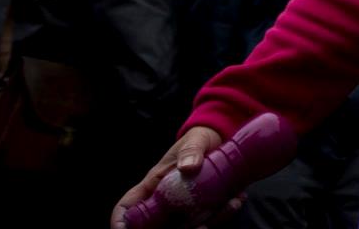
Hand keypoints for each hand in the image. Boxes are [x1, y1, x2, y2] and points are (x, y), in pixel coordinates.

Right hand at [111, 126, 234, 227]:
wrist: (224, 138)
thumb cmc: (200, 138)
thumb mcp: (196, 140)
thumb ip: (191, 150)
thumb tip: (188, 166)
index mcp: (153, 185)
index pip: (127, 206)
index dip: (121, 222)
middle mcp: (165, 201)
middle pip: (157, 227)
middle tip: (202, 227)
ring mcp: (184, 207)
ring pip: (186, 228)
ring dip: (207, 224)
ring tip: (229, 205)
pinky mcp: (204, 209)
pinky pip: (209, 221)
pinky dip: (223, 215)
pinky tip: (236, 199)